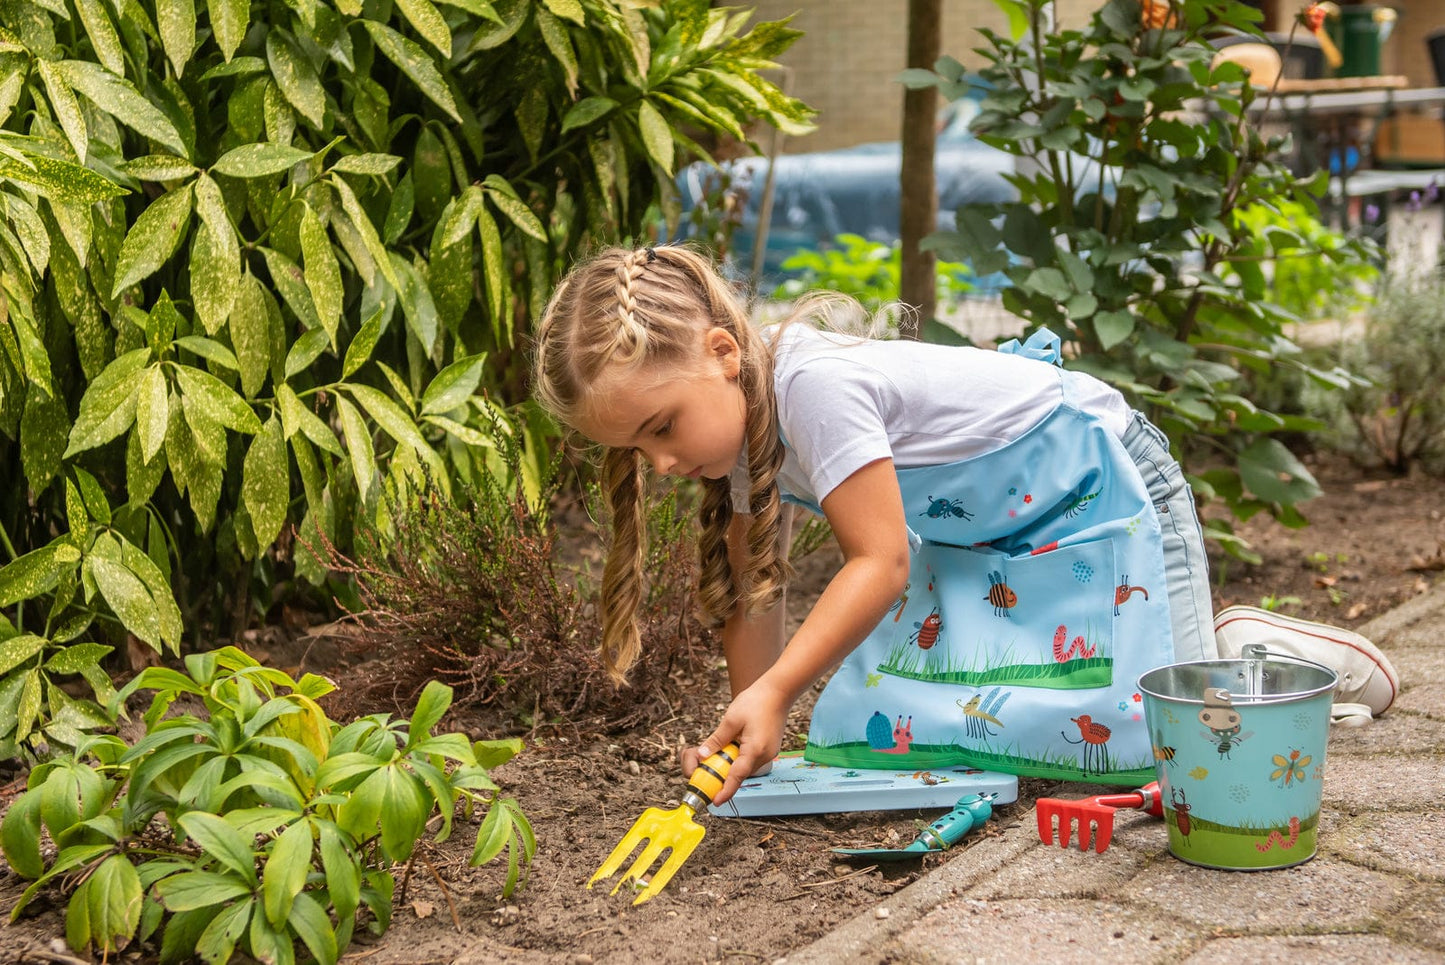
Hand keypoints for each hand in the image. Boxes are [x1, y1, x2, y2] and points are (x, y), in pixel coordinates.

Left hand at [680, 679, 789, 805]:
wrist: (779, 692)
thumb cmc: (756, 701)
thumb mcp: (731, 720)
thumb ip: (716, 740)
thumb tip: (703, 755)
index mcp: (754, 750)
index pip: (737, 777)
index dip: (725, 791)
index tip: (715, 802)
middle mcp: (764, 756)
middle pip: (739, 773)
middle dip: (723, 774)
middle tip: (704, 767)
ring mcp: (768, 753)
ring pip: (744, 766)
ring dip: (730, 764)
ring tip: (716, 753)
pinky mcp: (768, 749)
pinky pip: (750, 759)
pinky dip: (738, 758)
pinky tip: (731, 746)